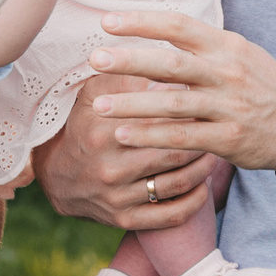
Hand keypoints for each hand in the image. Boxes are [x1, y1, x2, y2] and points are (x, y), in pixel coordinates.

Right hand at [29, 71, 216, 230]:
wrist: (56, 176)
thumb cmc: (84, 126)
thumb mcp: (94, 95)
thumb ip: (125, 77)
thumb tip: (162, 56)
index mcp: (104, 131)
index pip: (159, 117)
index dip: (189, 107)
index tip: (207, 96)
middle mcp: (111, 166)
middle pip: (175, 151)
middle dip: (202, 138)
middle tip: (218, 125)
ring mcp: (118, 196)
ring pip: (178, 183)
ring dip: (203, 168)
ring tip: (214, 150)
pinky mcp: (124, 219)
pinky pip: (171, 215)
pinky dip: (194, 201)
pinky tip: (203, 186)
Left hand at [85, 9, 275, 172]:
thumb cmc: (264, 86)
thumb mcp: (240, 54)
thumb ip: (202, 45)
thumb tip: (156, 31)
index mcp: (226, 46)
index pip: (178, 26)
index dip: (141, 21)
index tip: (107, 20)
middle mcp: (226, 72)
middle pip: (170, 63)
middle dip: (129, 60)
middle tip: (95, 58)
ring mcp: (228, 107)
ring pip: (172, 104)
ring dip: (131, 106)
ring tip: (99, 107)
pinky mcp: (228, 138)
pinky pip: (182, 137)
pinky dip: (150, 136)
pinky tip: (123, 135)